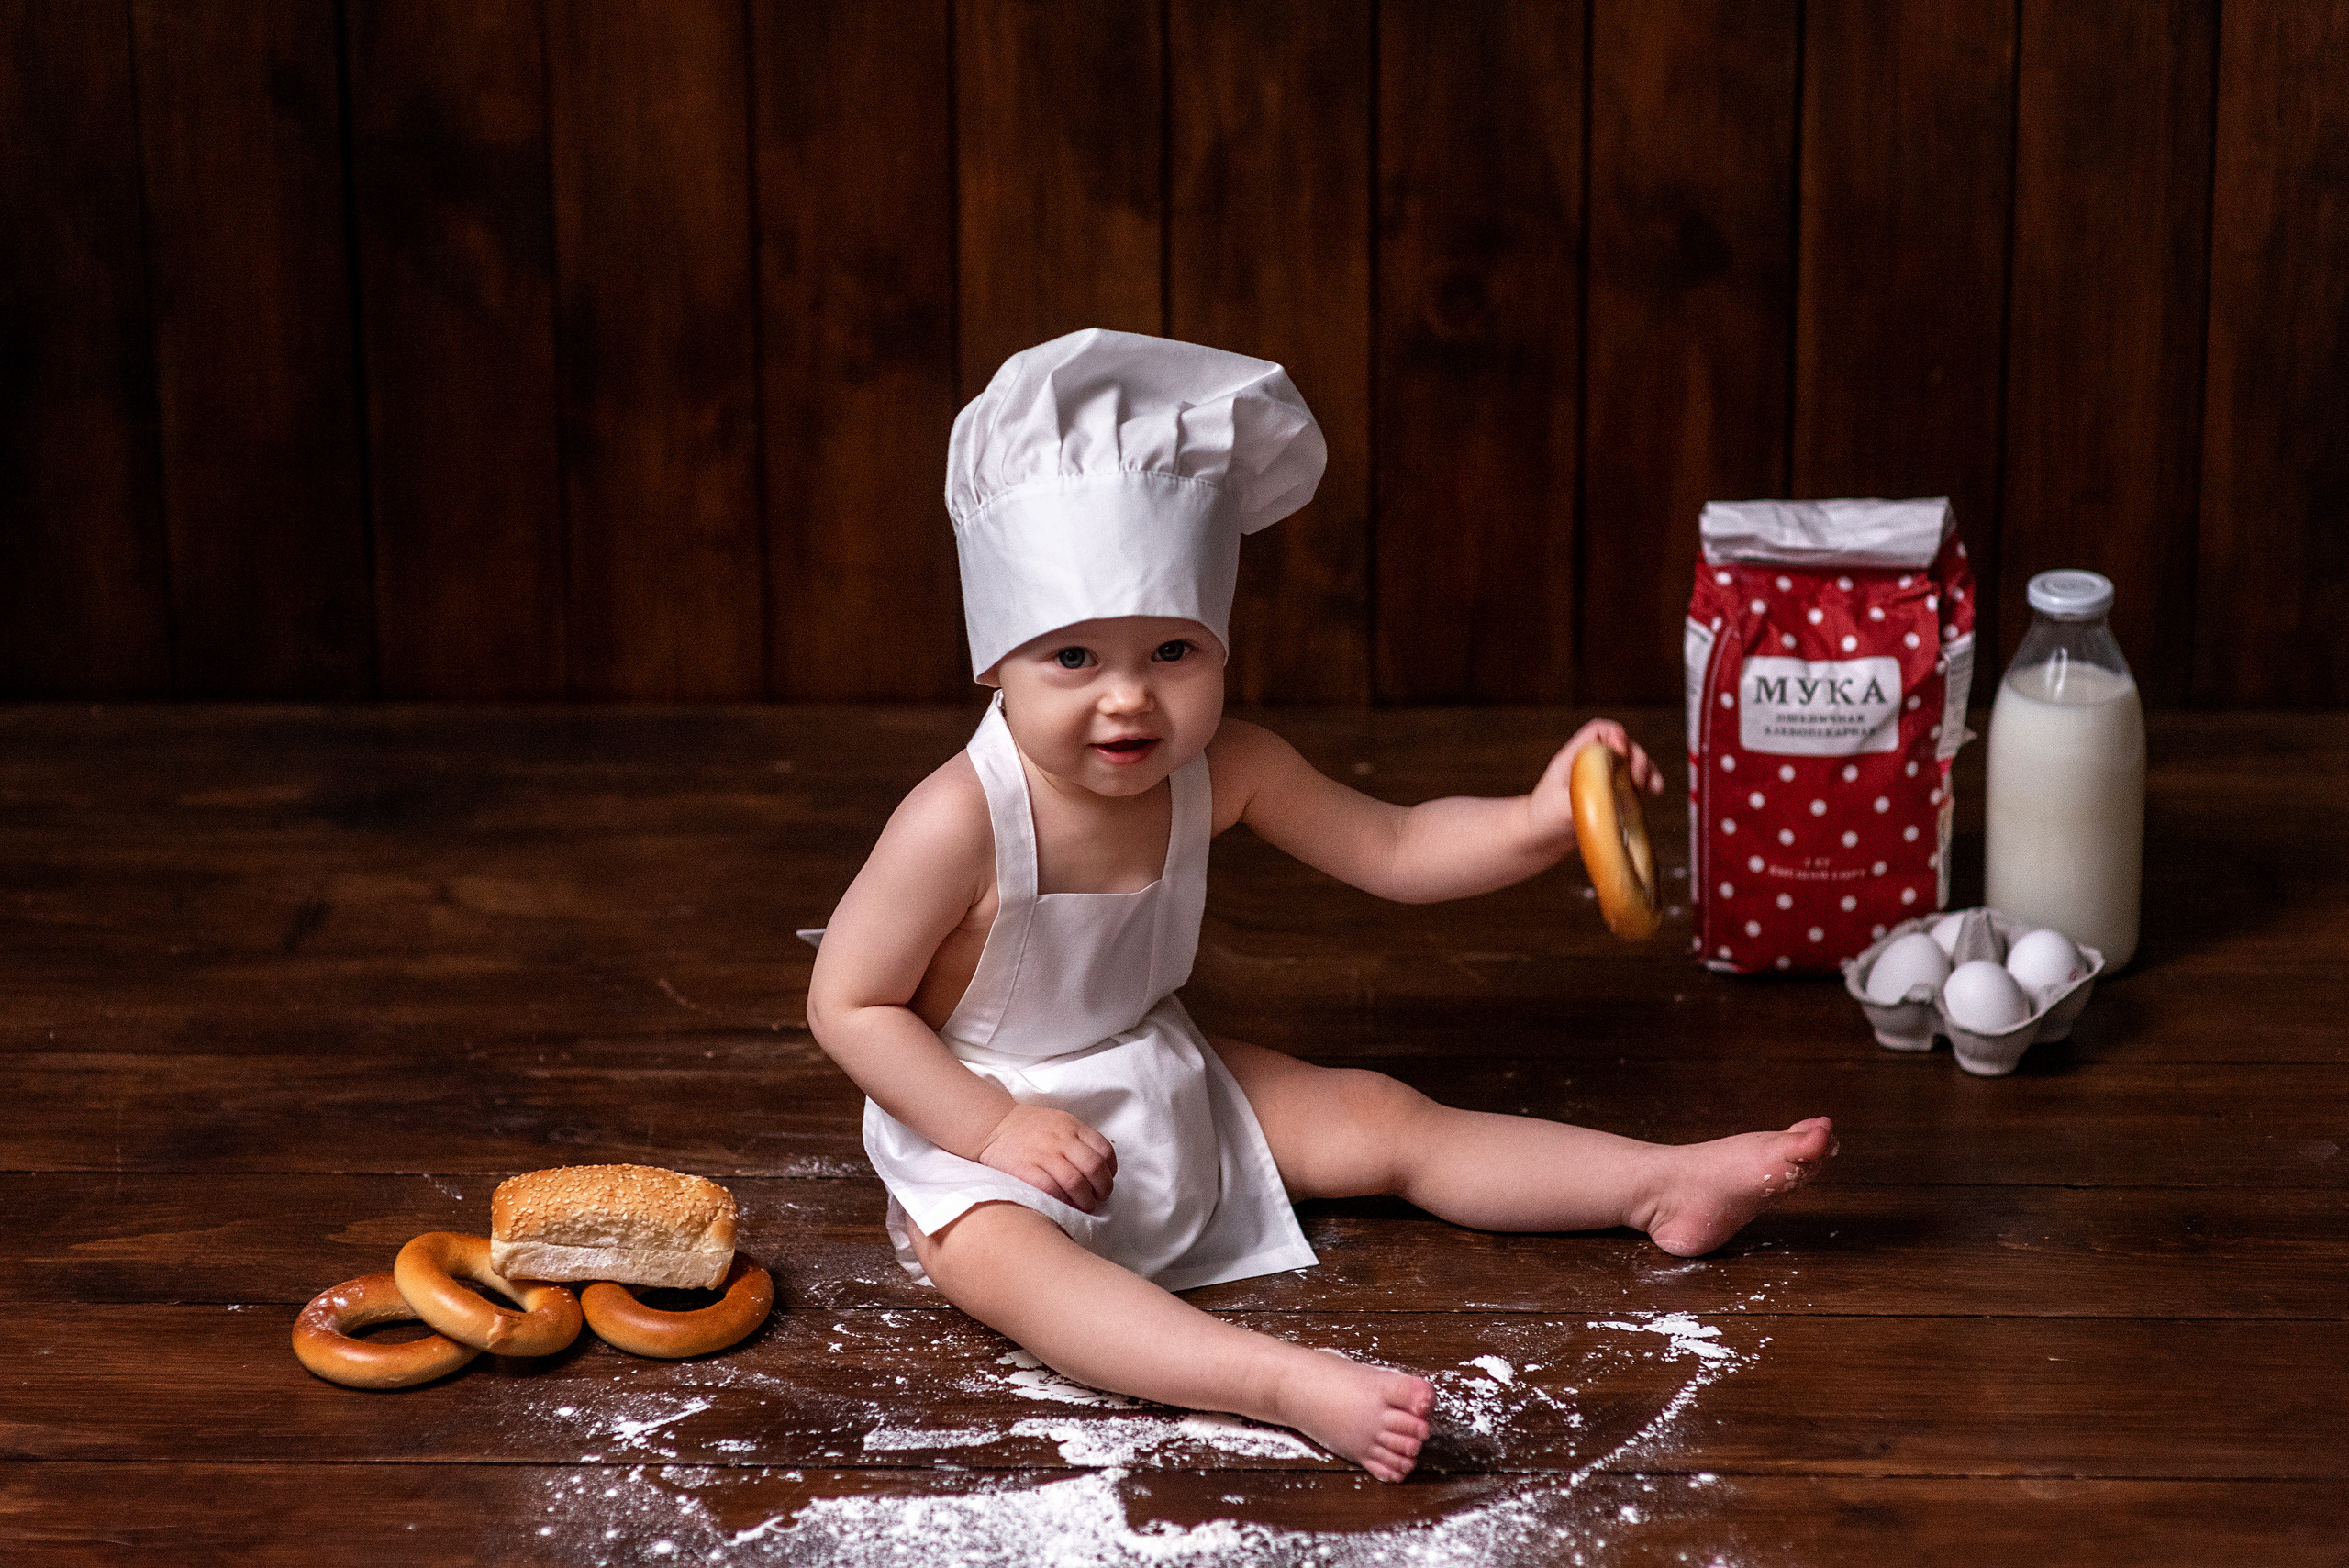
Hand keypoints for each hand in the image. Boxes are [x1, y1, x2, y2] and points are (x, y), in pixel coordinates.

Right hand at [975, 1102, 1116, 1211]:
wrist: (994, 1124)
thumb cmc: (1030, 1128)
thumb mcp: (1060, 1122)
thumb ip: (1079, 1139)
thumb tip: (1100, 1165)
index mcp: (1072, 1127)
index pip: (1104, 1150)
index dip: (1110, 1170)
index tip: (1106, 1179)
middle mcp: (1061, 1139)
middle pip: (1094, 1168)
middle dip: (1103, 1188)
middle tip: (1099, 1198)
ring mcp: (1043, 1154)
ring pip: (1076, 1183)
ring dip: (1086, 1200)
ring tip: (1085, 1205)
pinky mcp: (1026, 1169)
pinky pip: (1052, 1190)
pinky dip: (1063, 1201)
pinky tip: (1064, 1205)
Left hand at [1531, 719, 1665, 843]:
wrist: (1539, 838)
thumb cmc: (1542, 819)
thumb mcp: (1560, 807)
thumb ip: (1587, 799)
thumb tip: (1618, 798)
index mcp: (1574, 758)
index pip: (1598, 731)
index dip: (1615, 736)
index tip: (1622, 753)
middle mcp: (1590, 764)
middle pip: (1621, 746)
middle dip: (1636, 756)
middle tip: (1639, 776)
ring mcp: (1602, 779)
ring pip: (1631, 763)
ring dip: (1647, 770)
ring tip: (1654, 786)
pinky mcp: (1610, 796)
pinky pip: (1633, 783)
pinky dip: (1646, 784)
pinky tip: (1655, 791)